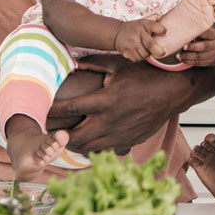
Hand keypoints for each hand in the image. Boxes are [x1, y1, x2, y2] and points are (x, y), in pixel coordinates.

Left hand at [50, 55, 185, 155]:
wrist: (173, 91)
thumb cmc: (145, 74)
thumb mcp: (118, 63)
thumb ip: (93, 63)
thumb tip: (71, 62)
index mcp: (106, 100)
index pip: (70, 109)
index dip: (52, 110)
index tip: (41, 109)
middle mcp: (111, 121)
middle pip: (76, 138)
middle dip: (60, 137)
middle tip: (52, 131)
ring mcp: (121, 135)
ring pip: (90, 149)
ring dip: (76, 145)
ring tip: (67, 137)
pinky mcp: (129, 142)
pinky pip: (106, 151)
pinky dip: (96, 148)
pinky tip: (92, 141)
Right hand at [113, 16, 164, 61]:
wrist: (117, 33)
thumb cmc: (136, 28)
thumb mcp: (145, 20)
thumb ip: (156, 19)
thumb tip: (168, 19)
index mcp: (144, 24)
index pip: (153, 26)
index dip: (161, 29)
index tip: (166, 32)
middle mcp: (138, 32)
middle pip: (150, 44)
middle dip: (159, 51)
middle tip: (163, 52)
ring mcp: (131, 42)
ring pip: (145, 54)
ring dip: (147, 54)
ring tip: (145, 49)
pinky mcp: (126, 50)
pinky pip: (137, 58)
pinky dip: (140, 57)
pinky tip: (138, 52)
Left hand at [178, 26, 214, 67]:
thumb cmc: (211, 34)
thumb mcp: (211, 27)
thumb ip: (203, 23)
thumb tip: (187, 12)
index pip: (208, 34)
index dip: (200, 34)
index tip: (191, 35)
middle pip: (204, 47)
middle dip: (193, 47)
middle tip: (184, 46)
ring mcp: (213, 55)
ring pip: (199, 57)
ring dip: (187, 56)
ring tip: (178, 55)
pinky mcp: (209, 62)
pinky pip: (198, 63)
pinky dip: (188, 61)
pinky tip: (181, 58)